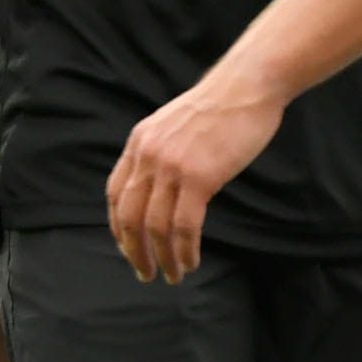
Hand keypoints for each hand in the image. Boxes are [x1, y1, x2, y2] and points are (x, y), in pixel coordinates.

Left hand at [107, 69, 285, 283]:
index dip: (118, 228)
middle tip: (146, 273)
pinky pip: (184, 226)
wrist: (246, 86)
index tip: (128, 248)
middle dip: (135, 251)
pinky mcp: (199, 177)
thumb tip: (156, 189)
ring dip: (163, 258)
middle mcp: (149, 155)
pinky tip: (191, 261)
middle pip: (130, 216)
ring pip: (156, 227)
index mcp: (139, 142)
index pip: (115, 194)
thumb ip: (158, 152)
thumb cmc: (218, 108)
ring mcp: (172, 166)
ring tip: (173, 274)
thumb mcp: (172, 125)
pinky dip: (185, 250)